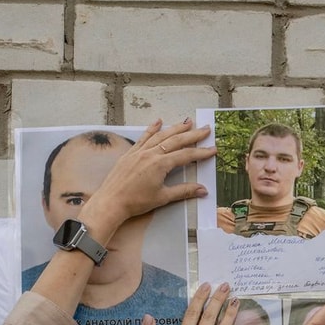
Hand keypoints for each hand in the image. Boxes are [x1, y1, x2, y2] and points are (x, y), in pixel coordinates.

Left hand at [80, 119, 215, 241]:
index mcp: (160, 164)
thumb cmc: (135, 202)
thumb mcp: (163, 197)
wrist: (111, 202)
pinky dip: (152, 129)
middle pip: (176, 141)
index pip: (186, 155)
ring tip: (187, 122)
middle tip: (205, 129)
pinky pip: (144, 137)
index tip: (212, 149)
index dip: (201, 152)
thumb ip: (183, 191)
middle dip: (192, 135)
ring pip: (161, 136)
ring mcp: (140, 152)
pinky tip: (159, 122)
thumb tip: (202, 190)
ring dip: (175, 128)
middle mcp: (151, 154)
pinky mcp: (130, 153)